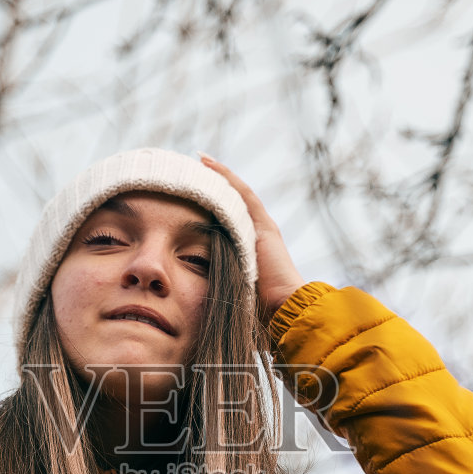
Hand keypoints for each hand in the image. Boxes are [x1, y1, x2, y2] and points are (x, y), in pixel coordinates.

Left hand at [198, 154, 306, 321]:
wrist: (286, 310)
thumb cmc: (259, 312)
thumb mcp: (231, 295)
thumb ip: (217, 289)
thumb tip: (186, 301)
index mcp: (249, 251)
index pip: (226, 221)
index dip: (208, 208)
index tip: (186, 198)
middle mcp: (257, 235)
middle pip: (231, 205)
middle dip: (211, 188)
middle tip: (188, 173)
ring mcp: (262, 227)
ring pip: (235, 194)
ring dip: (216, 177)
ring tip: (196, 161)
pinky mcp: (264, 225)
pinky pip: (241, 192)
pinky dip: (225, 176)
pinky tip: (206, 163)